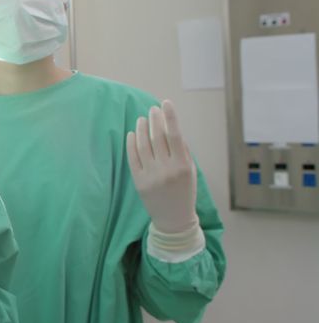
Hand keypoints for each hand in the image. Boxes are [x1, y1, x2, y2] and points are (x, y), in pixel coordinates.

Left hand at [126, 100, 198, 233]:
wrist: (173, 219)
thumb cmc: (185, 192)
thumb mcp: (191, 171)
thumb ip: (183, 151)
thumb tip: (171, 128)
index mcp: (183, 166)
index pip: (175, 135)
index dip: (170, 117)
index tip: (166, 103)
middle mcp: (166, 169)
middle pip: (157, 137)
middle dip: (155, 120)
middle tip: (152, 109)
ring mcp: (150, 175)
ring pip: (143, 145)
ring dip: (141, 129)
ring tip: (142, 119)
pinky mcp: (138, 181)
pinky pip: (133, 157)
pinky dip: (131, 143)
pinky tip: (132, 134)